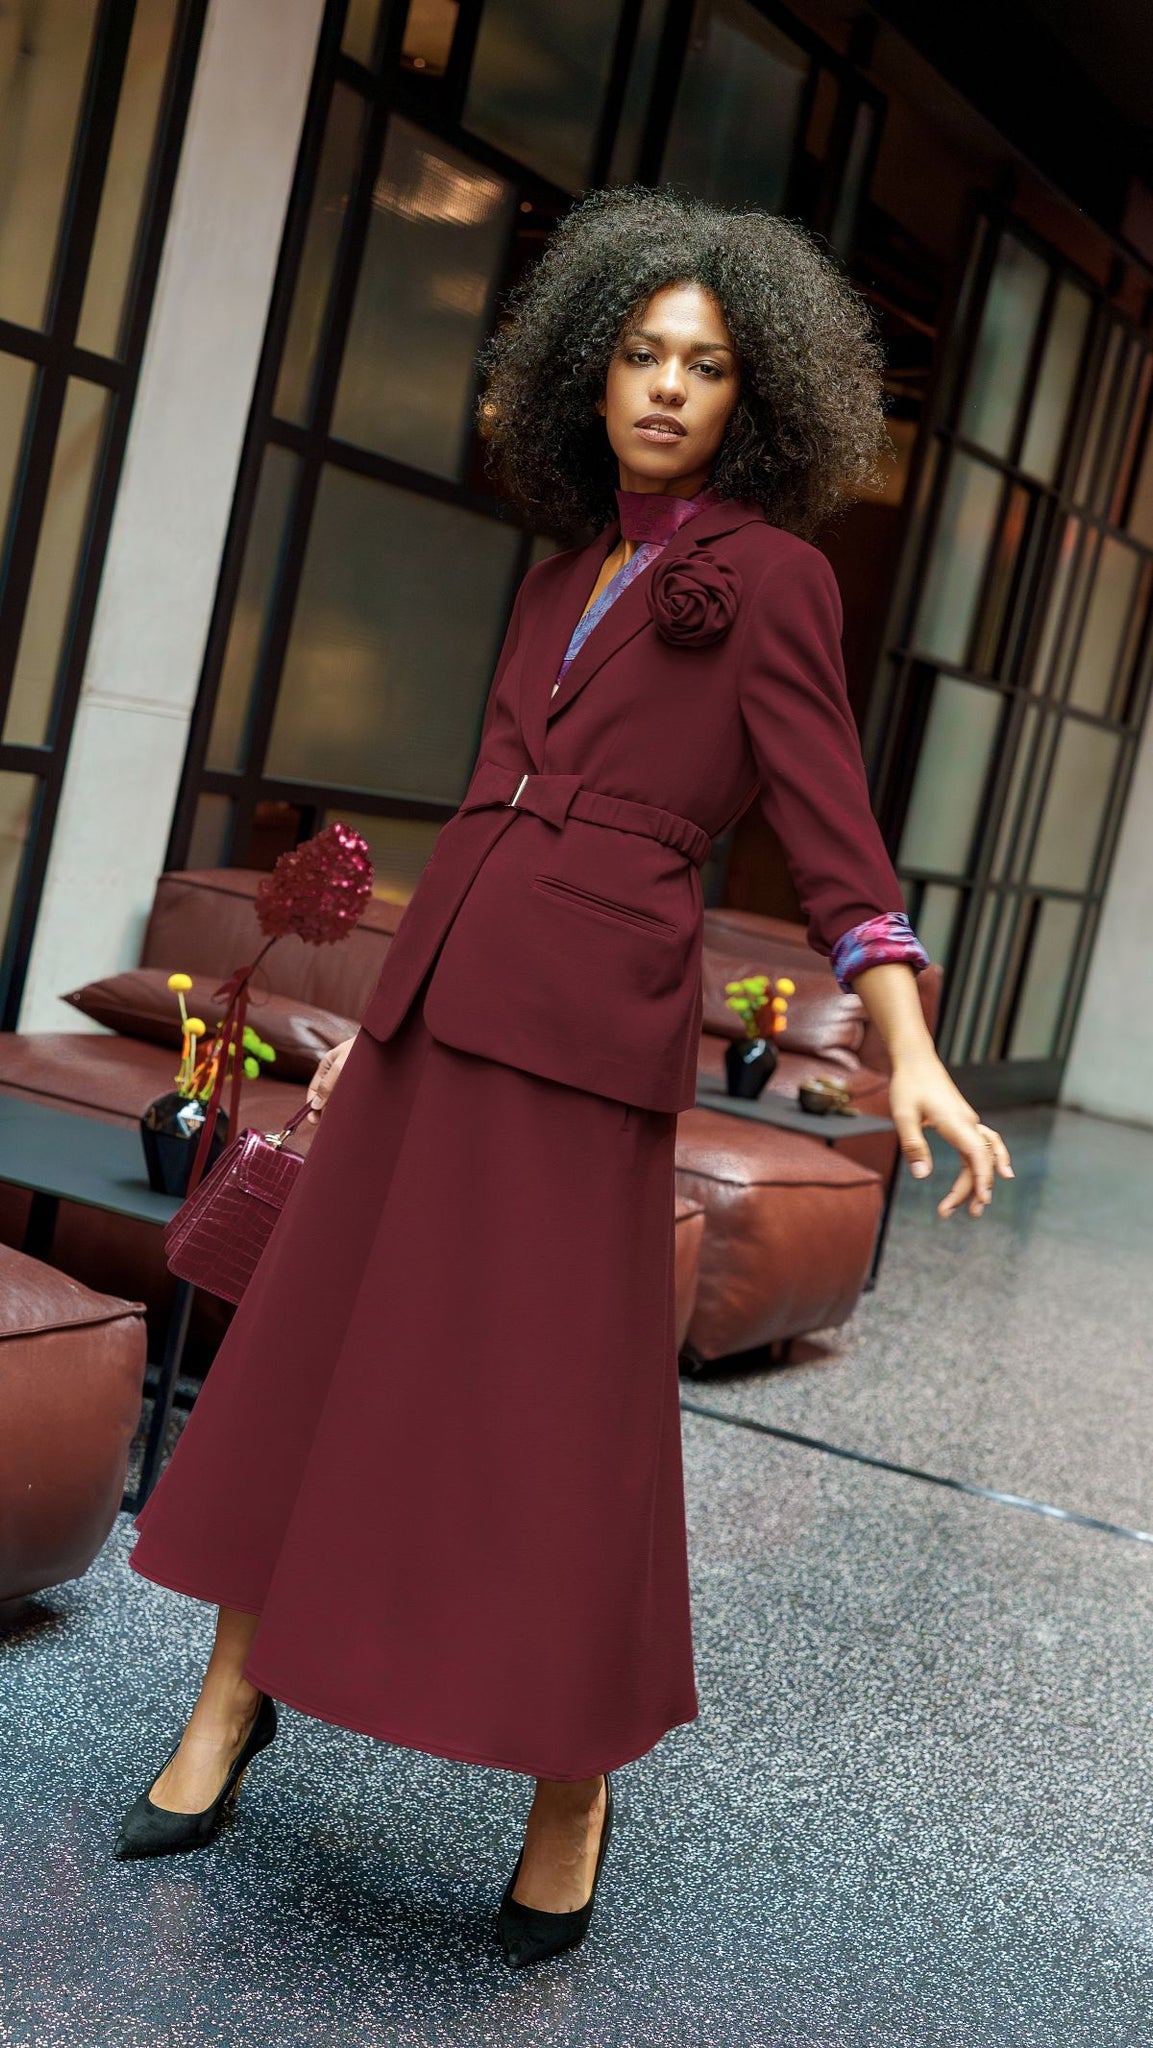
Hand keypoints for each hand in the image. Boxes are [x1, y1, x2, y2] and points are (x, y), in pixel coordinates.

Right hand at [306, 1035, 357, 1123]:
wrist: (385, 1041)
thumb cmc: (362, 1049)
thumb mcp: (341, 1066)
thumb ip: (327, 1085)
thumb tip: (315, 1105)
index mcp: (326, 1065)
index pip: (314, 1089)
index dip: (312, 1106)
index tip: (314, 1121)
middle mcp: (335, 1071)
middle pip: (325, 1095)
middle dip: (325, 1110)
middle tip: (329, 1125)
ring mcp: (348, 1075)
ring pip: (338, 1096)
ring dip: (339, 1107)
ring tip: (343, 1119)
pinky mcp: (360, 1080)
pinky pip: (351, 1095)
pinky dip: (350, 1104)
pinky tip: (354, 1111)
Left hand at [888, 1049, 1013, 1218]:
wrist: (916, 1060)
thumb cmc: (908, 1085)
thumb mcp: (903, 1116)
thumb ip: (913, 1145)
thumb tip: (922, 1176)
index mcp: (956, 1123)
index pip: (977, 1155)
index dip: (981, 1179)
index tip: (981, 1201)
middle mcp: (969, 1123)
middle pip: (979, 1161)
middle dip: (970, 1189)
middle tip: (945, 1212)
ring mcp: (969, 1122)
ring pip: (984, 1155)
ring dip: (981, 1179)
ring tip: (976, 1205)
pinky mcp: (965, 1122)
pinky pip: (984, 1145)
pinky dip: (990, 1161)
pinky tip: (997, 1172)